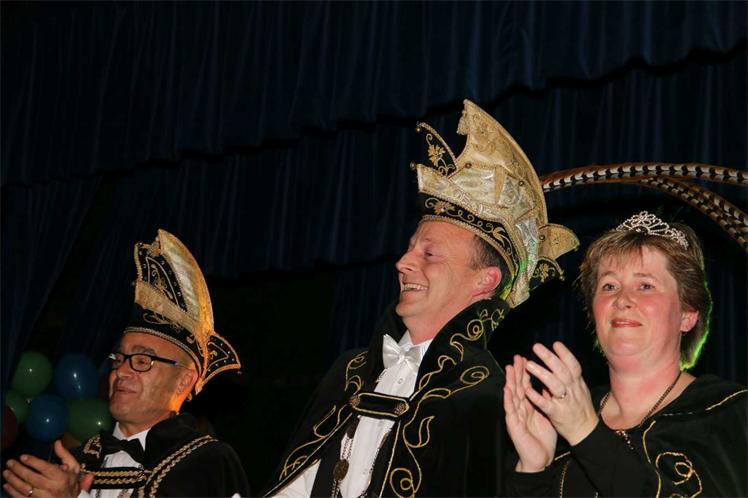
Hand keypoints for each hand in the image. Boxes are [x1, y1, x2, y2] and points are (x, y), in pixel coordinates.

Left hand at [3, 441, 92, 497]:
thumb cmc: (70, 483)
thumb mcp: (74, 467)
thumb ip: (65, 455)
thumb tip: (57, 442)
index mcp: (61, 477)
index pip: (45, 468)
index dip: (33, 462)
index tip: (23, 457)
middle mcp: (52, 488)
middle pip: (32, 478)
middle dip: (19, 470)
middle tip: (10, 462)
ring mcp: (43, 497)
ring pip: (25, 489)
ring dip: (13, 480)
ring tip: (6, 472)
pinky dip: (12, 492)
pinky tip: (7, 485)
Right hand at [504, 354, 556, 471]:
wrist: (540, 459)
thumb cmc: (542, 439)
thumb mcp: (546, 416)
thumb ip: (544, 402)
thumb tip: (546, 386)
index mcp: (528, 406)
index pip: (526, 386)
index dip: (525, 373)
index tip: (525, 358)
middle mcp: (520, 409)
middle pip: (518, 387)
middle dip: (517, 372)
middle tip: (516, 357)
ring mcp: (516, 416)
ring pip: (512, 396)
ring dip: (510, 381)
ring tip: (509, 368)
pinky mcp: (514, 426)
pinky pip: (511, 411)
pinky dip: (508, 400)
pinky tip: (507, 389)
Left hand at [523, 342, 598, 445]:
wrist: (585, 431)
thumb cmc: (579, 408)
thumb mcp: (578, 390)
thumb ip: (566, 378)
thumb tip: (554, 363)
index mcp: (577, 384)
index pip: (573, 365)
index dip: (565, 354)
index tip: (555, 344)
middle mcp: (573, 390)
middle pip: (562, 371)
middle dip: (549, 358)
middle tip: (536, 347)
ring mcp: (565, 402)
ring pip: (555, 385)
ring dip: (542, 374)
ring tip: (528, 365)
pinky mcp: (557, 414)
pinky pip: (546, 405)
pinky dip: (537, 397)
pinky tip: (528, 390)